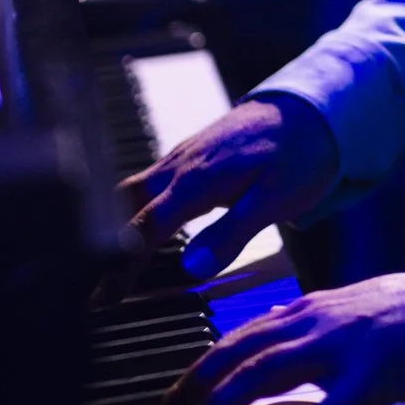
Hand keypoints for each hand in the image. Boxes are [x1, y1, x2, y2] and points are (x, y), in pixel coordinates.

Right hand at [105, 97, 339, 296]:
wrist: (314, 107)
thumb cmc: (300, 153)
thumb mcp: (275, 199)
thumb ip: (232, 233)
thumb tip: (192, 269)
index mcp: (198, 179)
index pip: (145, 227)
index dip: (120, 265)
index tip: (103, 298)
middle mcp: (181, 164)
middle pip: (125, 205)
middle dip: (103, 247)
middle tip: (91, 288)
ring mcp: (183, 156)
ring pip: (133, 190)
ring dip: (114, 225)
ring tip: (104, 266)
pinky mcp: (191, 154)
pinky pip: (150, 182)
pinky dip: (134, 208)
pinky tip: (137, 228)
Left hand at [155, 271, 404, 404]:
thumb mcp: (349, 311)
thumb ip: (308, 327)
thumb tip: (268, 337)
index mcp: (308, 311)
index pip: (236, 337)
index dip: (197, 369)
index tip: (172, 401)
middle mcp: (314, 322)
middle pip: (233, 353)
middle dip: (189, 391)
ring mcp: (340, 347)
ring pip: (260, 374)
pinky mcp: (371, 377)